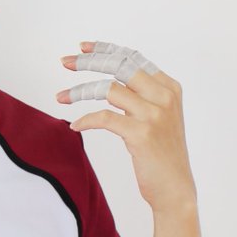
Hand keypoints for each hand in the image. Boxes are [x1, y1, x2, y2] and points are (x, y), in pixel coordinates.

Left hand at [56, 40, 196, 214]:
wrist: (175, 189)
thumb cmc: (162, 154)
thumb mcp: (159, 117)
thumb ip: (142, 97)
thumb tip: (109, 82)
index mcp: (169, 88)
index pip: (133, 58)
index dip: (105, 49)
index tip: (82, 47)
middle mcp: (164, 97)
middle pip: (120, 65)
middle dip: (88, 61)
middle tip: (64, 62)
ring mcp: (154, 114)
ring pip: (108, 89)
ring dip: (78, 91)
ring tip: (60, 97)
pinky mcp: (141, 134)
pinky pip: (104, 117)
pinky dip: (85, 120)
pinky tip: (75, 125)